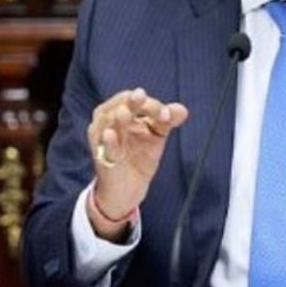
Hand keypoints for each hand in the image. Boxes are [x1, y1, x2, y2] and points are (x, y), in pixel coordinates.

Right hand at [87, 88, 188, 238]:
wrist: (129, 189)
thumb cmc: (140, 156)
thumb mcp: (156, 135)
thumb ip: (167, 120)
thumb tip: (183, 110)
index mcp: (120, 110)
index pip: (133, 99)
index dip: (152, 105)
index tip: (167, 116)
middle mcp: (106, 120)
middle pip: (119, 106)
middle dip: (131, 103)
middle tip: (141, 96)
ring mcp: (102, 140)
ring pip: (107, 125)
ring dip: (117, 119)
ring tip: (125, 112)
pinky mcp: (103, 159)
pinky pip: (104, 149)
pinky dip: (108, 142)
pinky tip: (111, 134)